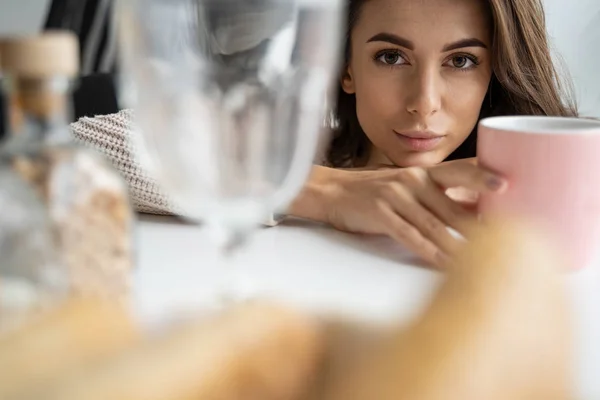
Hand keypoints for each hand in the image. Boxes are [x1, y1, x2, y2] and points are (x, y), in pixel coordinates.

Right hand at [316, 159, 506, 266]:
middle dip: (478, 223)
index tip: (508, 185)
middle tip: (505, 236)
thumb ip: (438, 197)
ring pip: (434, 225)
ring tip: (481, 260)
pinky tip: (445, 263)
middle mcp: (412, 181)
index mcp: (423, 173)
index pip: (459, 172)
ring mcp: (396, 197)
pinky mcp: (380, 214)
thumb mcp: (407, 187)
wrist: (332, 191)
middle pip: (451, 204)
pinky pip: (410, 236)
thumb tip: (477, 212)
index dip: (482, 177)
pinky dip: (429, 252)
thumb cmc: (374, 192)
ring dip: (457, 245)